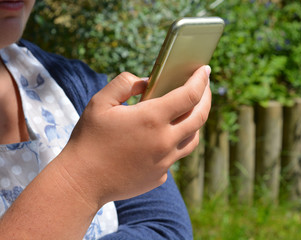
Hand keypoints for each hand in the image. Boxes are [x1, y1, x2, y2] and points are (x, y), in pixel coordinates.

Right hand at [56, 65, 211, 206]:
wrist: (81, 182)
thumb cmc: (88, 139)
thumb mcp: (100, 102)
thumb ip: (125, 84)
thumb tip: (147, 82)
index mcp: (151, 119)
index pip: (190, 95)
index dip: (201, 79)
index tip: (205, 70)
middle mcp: (164, 141)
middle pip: (200, 117)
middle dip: (206, 97)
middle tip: (204, 87)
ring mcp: (164, 162)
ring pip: (193, 139)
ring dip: (195, 122)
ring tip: (188, 111)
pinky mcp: (159, 176)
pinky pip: (175, 156)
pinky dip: (174, 143)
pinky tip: (162, 138)